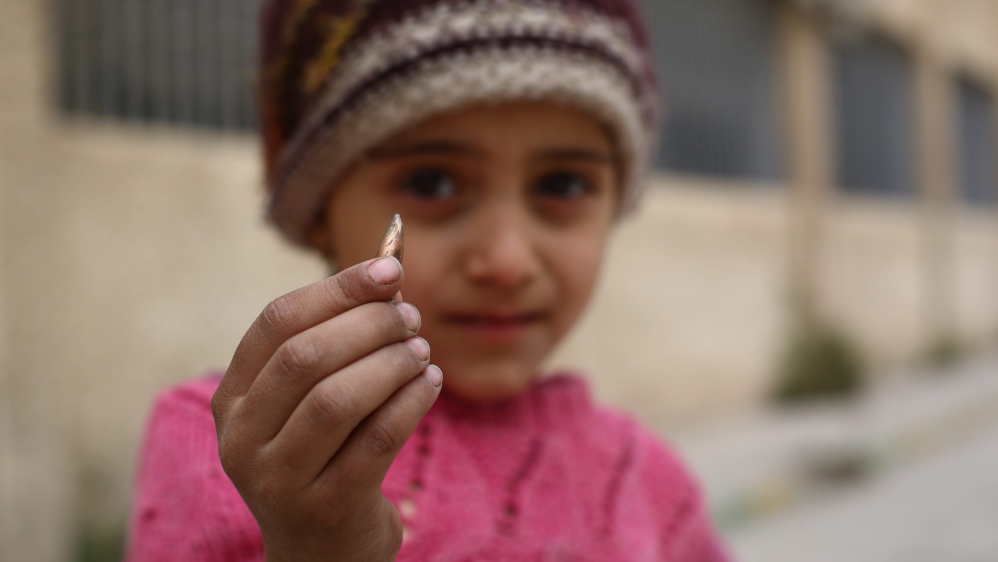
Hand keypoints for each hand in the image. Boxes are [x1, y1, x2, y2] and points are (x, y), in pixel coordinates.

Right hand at [211, 257, 441, 561]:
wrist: (323, 552)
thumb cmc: (326, 456)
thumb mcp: (314, 400)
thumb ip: (340, 338)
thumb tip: (389, 267)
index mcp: (233, 399)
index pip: (277, 322)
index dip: (337, 288)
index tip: (389, 268)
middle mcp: (241, 438)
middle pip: (306, 356)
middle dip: (369, 325)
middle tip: (412, 317)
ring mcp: (278, 479)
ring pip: (337, 399)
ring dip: (391, 364)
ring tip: (422, 350)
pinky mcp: (324, 508)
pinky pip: (375, 441)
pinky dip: (410, 403)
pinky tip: (431, 383)